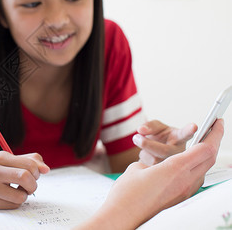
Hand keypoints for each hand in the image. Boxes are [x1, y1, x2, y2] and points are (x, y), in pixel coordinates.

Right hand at [0, 151, 49, 209]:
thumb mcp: (9, 159)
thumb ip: (29, 160)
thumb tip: (46, 169)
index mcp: (0, 157)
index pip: (29, 164)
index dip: (37, 172)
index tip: (33, 174)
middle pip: (25, 178)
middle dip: (33, 185)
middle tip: (29, 186)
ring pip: (20, 197)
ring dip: (24, 196)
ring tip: (17, 191)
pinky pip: (11, 206)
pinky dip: (14, 203)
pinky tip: (7, 196)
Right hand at [76, 119, 223, 229]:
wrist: (123, 217)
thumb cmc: (127, 194)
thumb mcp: (137, 168)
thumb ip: (152, 162)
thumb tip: (157, 165)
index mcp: (175, 169)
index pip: (205, 148)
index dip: (214, 133)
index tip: (217, 122)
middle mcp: (185, 181)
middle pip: (209, 157)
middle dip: (214, 140)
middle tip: (214, 127)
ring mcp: (184, 192)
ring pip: (203, 168)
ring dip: (205, 154)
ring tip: (202, 143)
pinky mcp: (180, 199)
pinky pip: (194, 178)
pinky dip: (195, 166)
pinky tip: (188, 162)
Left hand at [133, 120, 196, 164]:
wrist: (158, 151)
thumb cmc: (161, 138)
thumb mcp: (157, 127)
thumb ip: (150, 126)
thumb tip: (141, 130)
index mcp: (179, 138)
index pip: (185, 134)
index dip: (189, 131)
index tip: (193, 126)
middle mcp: (179, 152)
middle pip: (164, 150)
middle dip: (147, 144)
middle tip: (136, 137)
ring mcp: (172, 165)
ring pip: (153, 160)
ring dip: (144, 152)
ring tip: (146, 148)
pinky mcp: (164, 175)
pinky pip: (147, 167)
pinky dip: (143, 161)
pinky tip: (149, 159)